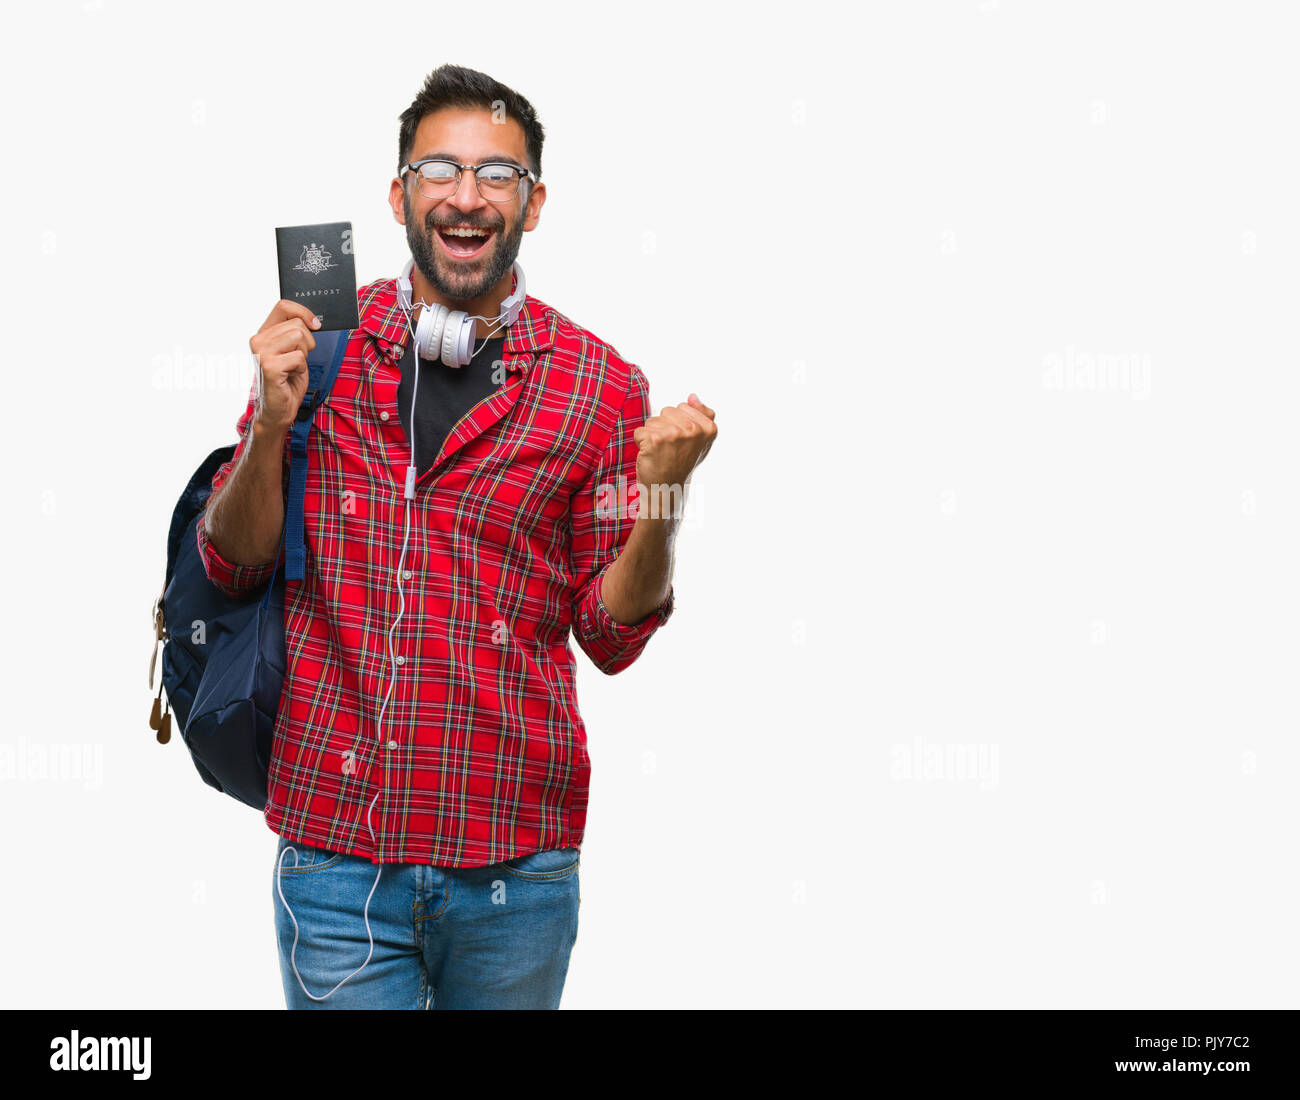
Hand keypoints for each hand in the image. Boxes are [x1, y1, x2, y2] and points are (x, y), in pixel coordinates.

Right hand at [249, 300, 321, 430]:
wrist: (278, 408)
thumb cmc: (287, 380)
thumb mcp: (293, 351)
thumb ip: (296, 333)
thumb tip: (314, 320)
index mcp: (264, 333)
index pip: (283, 305)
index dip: (303, 312)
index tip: (315, 324)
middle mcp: (259, 340)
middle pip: (297, 324)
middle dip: (307, 342)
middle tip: (297, 359)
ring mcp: (262, 352)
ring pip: (299, 337)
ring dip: (303, 355)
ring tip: (293, 367)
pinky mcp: (269, 366)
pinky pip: (299, 357)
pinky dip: (301, 368)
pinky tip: (291, 376)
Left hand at [632, 393, 717, 501]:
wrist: (666, 488)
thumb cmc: (681, 462)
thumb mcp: (699, 440)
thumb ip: (701, 415)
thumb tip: (692, 396)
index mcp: (708, 428)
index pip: (683, 407)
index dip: (678, 423)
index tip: (682, 442)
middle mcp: (694, 430)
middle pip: (667, 411)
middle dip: (664, 426)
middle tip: (670, 448)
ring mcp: (675, 434)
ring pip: (652, 420)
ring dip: (652, 435)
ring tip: (661, 452)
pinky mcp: (655, 440)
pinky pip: (639, 431)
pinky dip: (640, 443)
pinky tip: (650, 455)